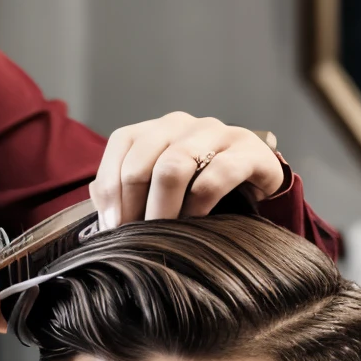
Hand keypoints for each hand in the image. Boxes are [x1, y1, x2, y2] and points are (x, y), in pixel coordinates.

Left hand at [89, 112, 286, 227]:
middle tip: (134, 236)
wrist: (256, 187)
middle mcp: (182, 124)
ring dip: (163, 206)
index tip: (112, 226)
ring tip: (161, 233)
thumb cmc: (197, 189)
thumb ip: (127, 192)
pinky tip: (196, 223)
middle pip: (143, 158)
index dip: (111, 187)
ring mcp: (216, 132)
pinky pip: (219, 173)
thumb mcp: (158, 187)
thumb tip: (104, 214)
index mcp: (155, 129)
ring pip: (176, 163)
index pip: (121, 144)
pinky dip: (200, 203)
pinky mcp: (248, 150)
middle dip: (134, 203)